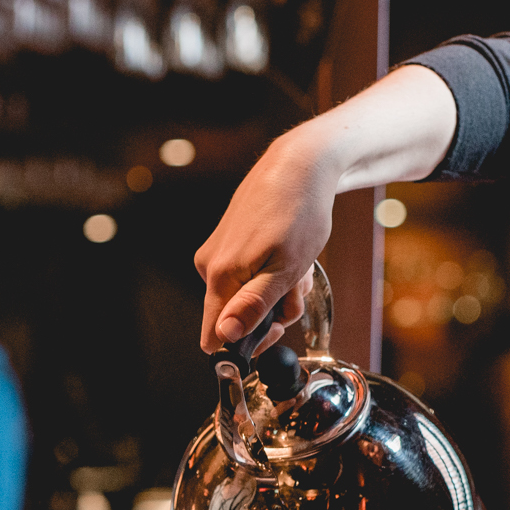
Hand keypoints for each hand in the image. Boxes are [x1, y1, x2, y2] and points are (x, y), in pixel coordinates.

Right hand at [194, 63, 457, 353]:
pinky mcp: (228, 243)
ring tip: (298, 264)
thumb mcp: (284, 270)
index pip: (215, 335)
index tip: (275, 329)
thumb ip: (253, 306)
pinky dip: (274, 271)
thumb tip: (224, 335)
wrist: (300, 166)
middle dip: (273, 310)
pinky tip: (289, 253)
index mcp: (220, 276)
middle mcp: (210, 266)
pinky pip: (251, 274)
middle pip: (238, 316)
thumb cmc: (297, 213)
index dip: (247, 343)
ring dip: (279, 289)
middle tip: (296, 287)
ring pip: (250, 295)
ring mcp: (218, 253)